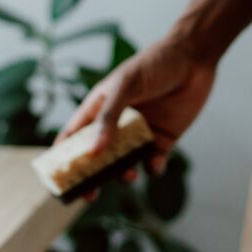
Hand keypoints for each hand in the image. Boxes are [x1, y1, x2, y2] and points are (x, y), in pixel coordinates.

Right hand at [56, 35, 215, 197]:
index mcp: (99, 108)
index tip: (57, 179)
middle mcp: (117, 124)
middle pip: (97, 158)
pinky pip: (153, 163)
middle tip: (89, 194)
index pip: (74, 137)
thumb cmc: (154, 63)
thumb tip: (93, 152)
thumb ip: (109, 117)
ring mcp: (139, 133)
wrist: (194, 57)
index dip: (63, 158)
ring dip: (123, 173)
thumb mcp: (126, 85)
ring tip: (128, 173)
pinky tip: (154, 163)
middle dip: (92, 177)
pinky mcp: (163, 140)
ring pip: (124, 164)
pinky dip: (153, 168)